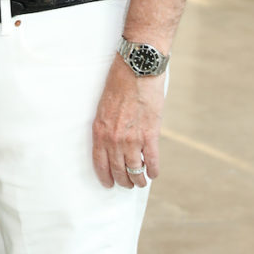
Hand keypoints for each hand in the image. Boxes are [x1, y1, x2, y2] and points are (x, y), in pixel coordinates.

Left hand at [91, 55, 164, 188]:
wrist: (136, 69)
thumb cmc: (119, 83)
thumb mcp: (104, 106)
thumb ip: (108, 126)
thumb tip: (113, 142)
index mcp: (100, 129)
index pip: (99, 162)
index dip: (105, 177)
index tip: (109, 184)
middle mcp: (114, 138)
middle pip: (118, 169)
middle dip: (123, 181)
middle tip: (127, 184)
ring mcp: (132, 138)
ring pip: (135, 169)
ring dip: (139, 179)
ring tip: (141, 182)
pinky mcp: (150, 134)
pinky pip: (152, 160)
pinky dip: (154, 170)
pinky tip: (154, 173)